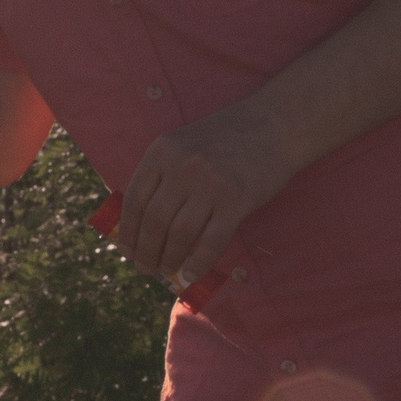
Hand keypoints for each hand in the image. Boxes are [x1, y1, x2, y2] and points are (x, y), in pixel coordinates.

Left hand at [117, 100, 297, 285]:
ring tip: (166, 270)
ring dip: (169, 260)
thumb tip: (140, 225)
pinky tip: (192, 274)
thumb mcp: (183, 145)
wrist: (273, 126)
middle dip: (146, 252)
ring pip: (179, 234)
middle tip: (145, 268)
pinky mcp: (236, 199)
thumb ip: (162, 176)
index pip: (135, 200)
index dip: (127, 232)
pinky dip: (198, 263)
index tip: (126, 251)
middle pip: (154, 221)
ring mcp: (209, 183)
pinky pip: (211, 241)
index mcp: (162, 151)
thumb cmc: (225, 140)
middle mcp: (182, 166)